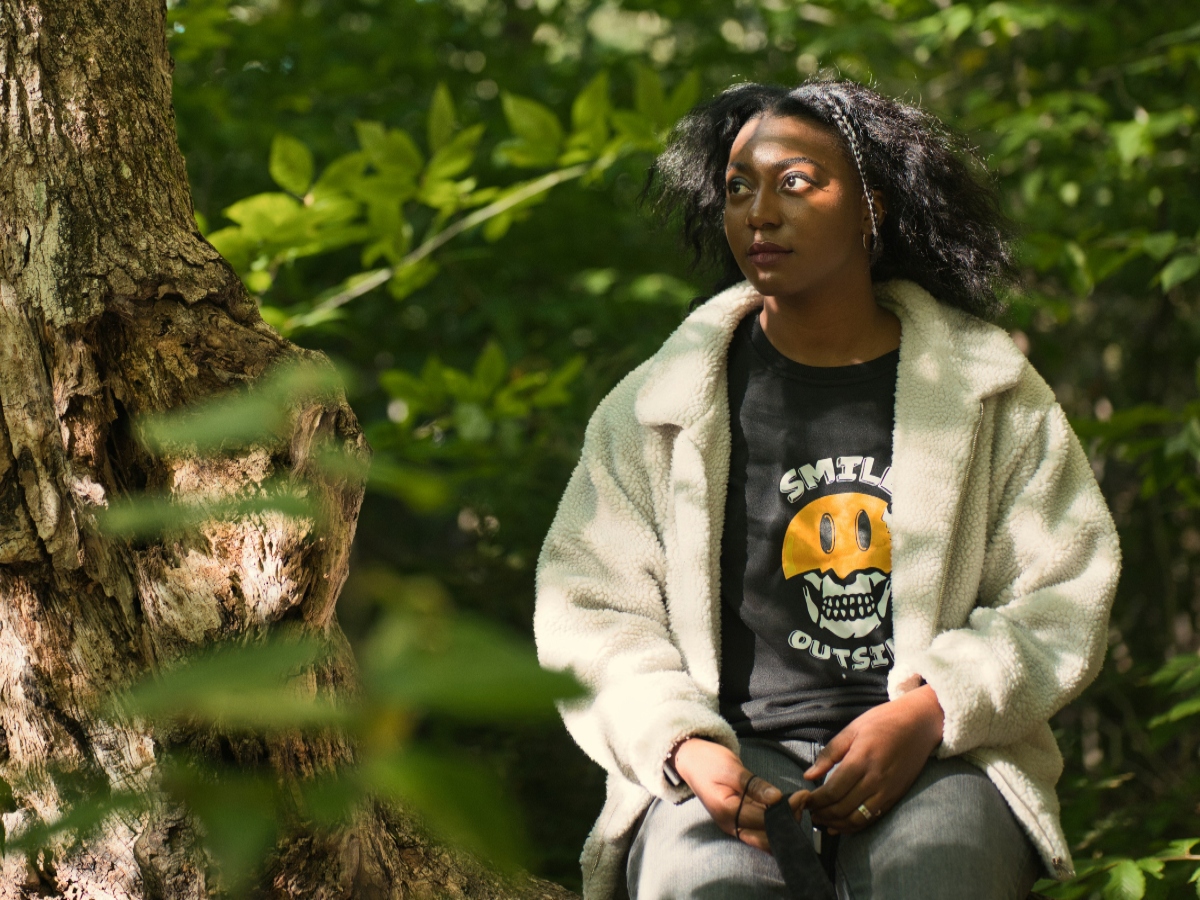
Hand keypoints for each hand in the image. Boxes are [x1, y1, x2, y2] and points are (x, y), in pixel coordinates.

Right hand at [671, 738, 804, 852]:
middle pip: (766, 835)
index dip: (785, 810)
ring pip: (765, 834)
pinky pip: (761, 827)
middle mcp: (731, 824)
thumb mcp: (731, 768)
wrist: (690, 760)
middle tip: (803, 800)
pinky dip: (776, 820)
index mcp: (726, 812)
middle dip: (788, 822)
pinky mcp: (739, 819)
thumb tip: (776, 799)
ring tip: (799, 802)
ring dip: (784, 822)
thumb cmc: (709, 761)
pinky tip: (788, 807)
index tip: (803, 796)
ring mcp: (734, 824)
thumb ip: (753, 785)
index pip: (763, 820)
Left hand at [794, 684, 944, 835]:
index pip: (833, 790)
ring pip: (857, 818)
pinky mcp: (895, 796)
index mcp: (861, 760)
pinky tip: (842, 825)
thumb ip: (830, 754)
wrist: (919, 723)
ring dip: (837, 823)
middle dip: (823, 814)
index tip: (805, 801)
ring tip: (823, 821)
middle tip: (810, 813)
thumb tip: (808, 775)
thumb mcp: (852, 729)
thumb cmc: (883, 721)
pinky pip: (873, 818)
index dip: (816, 800)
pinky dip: (855, 825)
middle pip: (843, 807)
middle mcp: (875, 779)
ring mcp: (887, 791)